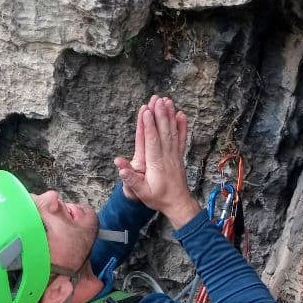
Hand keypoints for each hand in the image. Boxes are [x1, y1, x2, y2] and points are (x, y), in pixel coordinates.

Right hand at [115, 95, 200, 228]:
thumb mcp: (142, 193)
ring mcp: (174, 155)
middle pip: (163, 131)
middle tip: (156, 99)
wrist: (178, 204)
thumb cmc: (158, 199)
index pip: (152, 141)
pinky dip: (182, 126)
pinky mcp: (179, 156)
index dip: (148, 125)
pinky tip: (181, 114)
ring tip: (167, 100)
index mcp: (156, 164)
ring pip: (172, 132)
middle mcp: (166, 156)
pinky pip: (181, 138)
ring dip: (169, 115)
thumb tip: (120, 168)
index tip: (146, 111)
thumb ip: (131, 180)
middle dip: (159, 114)